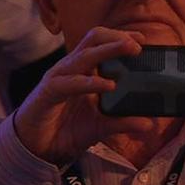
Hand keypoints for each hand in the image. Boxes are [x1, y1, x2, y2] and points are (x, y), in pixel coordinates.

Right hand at [14, 27, 153, 165]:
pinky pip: (71, 83)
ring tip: (130, 50)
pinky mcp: (49, 92)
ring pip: (84, 55)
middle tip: (138, 44)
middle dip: (116, 37)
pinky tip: (109, 85)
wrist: (35, 148)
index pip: (102, 42)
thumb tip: (149, 124)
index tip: (143, 40)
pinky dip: (91, 82)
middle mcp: (72, 68)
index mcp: (83, 70)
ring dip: (108, 50)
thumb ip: (122, 122)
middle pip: (94, 39)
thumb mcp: (101, 126)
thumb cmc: (65, 130)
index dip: (121, 37)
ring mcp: (59, 78)